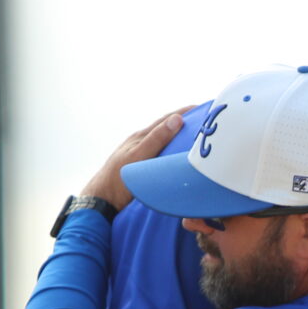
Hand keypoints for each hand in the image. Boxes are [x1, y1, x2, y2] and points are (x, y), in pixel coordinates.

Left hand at [81, 105, 195, 209]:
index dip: (184, 113)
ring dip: (180, 138)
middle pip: (166, 129)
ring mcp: (142, 155)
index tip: (202, 108)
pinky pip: (162, 155)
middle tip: (205, 122)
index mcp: (141, 137)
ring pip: (165, 143)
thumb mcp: (139, 157)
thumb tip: (177, 119)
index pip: (166, 120)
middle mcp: (142, 143)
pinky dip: (174, 152)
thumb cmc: (118, 179)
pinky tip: (180, 157)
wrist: (103, 200)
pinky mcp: (143, 167)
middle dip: (185, 123)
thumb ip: (156, 139)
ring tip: (197, 138)